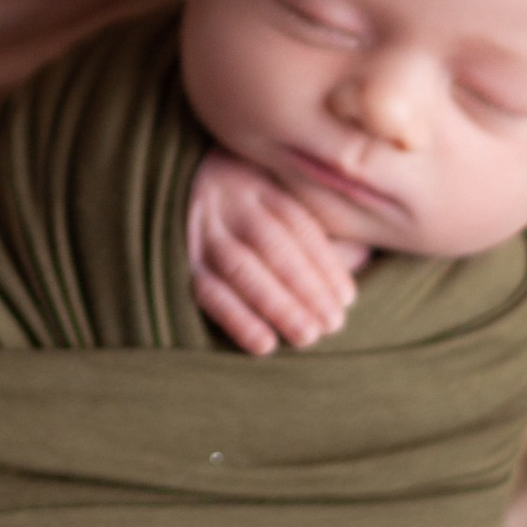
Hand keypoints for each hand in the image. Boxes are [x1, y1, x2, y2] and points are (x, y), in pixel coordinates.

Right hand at [188, 150, 367, 355]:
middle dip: (308, 289)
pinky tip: (264, 344)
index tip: (347, 299)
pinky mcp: (178, 259)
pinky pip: (208, 292)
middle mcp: (230, 202)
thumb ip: (308, 226)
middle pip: (275, 247)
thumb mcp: (272, 194)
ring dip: (279, 306)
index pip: (299, 225)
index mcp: (260, 183)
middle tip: (333, 324)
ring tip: (308, 337)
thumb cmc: (239, 201)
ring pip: (243, 270)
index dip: (326, 265)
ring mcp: (201, 230)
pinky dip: (237, 320)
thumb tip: (361, 259)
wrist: (166, 183)